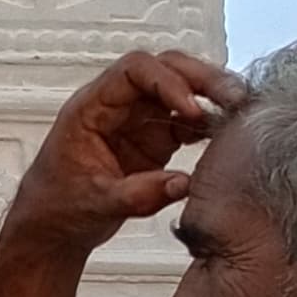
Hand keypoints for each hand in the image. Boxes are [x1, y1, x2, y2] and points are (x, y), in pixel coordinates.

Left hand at [0, 50, 239, 260]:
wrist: (53, 226)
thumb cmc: (58, 205)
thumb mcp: (96, 203)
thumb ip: (138, 194)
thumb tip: (182, 184)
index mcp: (92, 107)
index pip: (133, 71)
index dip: (166, 81)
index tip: (190, 108)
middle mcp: (118, 106)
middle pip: (165, 70)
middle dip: (200, 79)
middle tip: (233, 97)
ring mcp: (139, 121)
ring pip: (182, 90)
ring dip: (212, 97)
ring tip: (242, 110)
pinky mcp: (155, 140)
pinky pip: (188, 121)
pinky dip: (210, 124)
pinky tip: (231, 134)